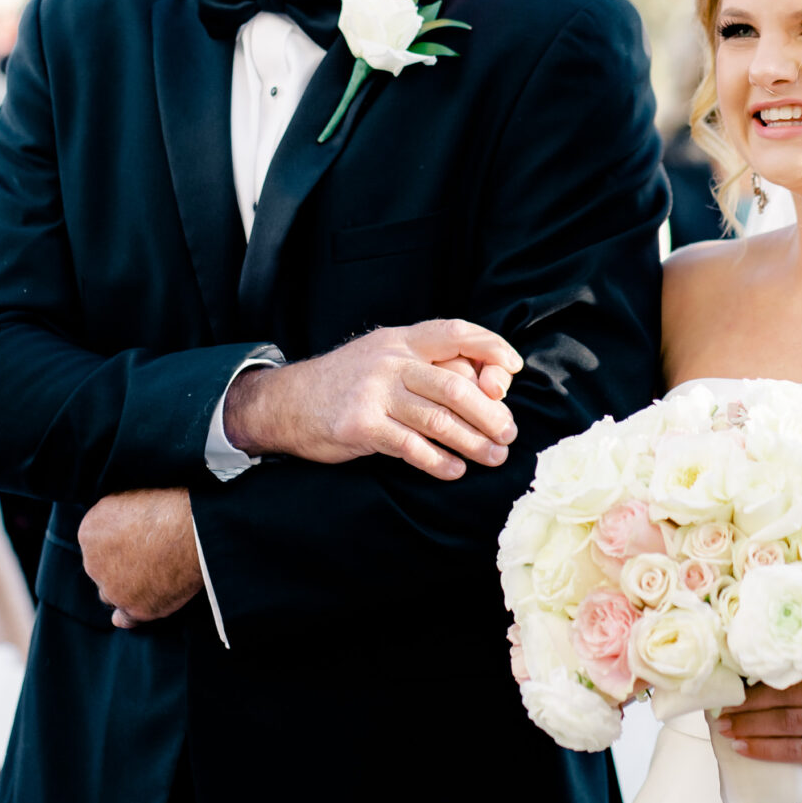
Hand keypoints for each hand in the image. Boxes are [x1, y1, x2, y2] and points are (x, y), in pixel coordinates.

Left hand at [78, 488, 201, 628]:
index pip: (94, 543)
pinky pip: (124, 618)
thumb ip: (111, 518)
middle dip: (118, 565)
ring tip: (152, 576)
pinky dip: (128, 615)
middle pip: (100, 570)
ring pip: (111, 593)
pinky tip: (137, 606)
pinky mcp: (135, 608)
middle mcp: (92, 563)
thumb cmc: (168, 507)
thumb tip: (114, 529)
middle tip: (147, 556)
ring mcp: (112, 589)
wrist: (193, 529)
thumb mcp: (127, 498)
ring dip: (124, 588)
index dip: (115, 543)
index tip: (134, 539)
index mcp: (89, 531)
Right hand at [221, 320, 522, 480]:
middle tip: (509, 433)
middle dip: (490, 413)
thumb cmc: (349, 384)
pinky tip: (454, 470)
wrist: (288, 402)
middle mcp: (390, 360)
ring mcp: (374, 392)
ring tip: (493, 456)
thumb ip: (428, 367)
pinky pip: (412, 446)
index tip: (513, 369)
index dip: (490, 348)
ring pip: (439, 419)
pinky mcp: (361, 425)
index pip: (456, 332)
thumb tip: (487, 388)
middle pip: (456, 385)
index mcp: (402, 340)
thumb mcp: (385, 359)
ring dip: (473, 442)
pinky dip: (439, 461)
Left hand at [712, 673, 801, 782]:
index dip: (757, 686)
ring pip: (787, 726)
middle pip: (785, 701)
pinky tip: (743, 748)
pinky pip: (794, 753)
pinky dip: (764, 750)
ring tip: (726, 730)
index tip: (730, 689)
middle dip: (748, 707)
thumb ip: (801, 684)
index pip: (789, 679)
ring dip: (751, 728)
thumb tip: (744, 681)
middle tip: (722, 712)